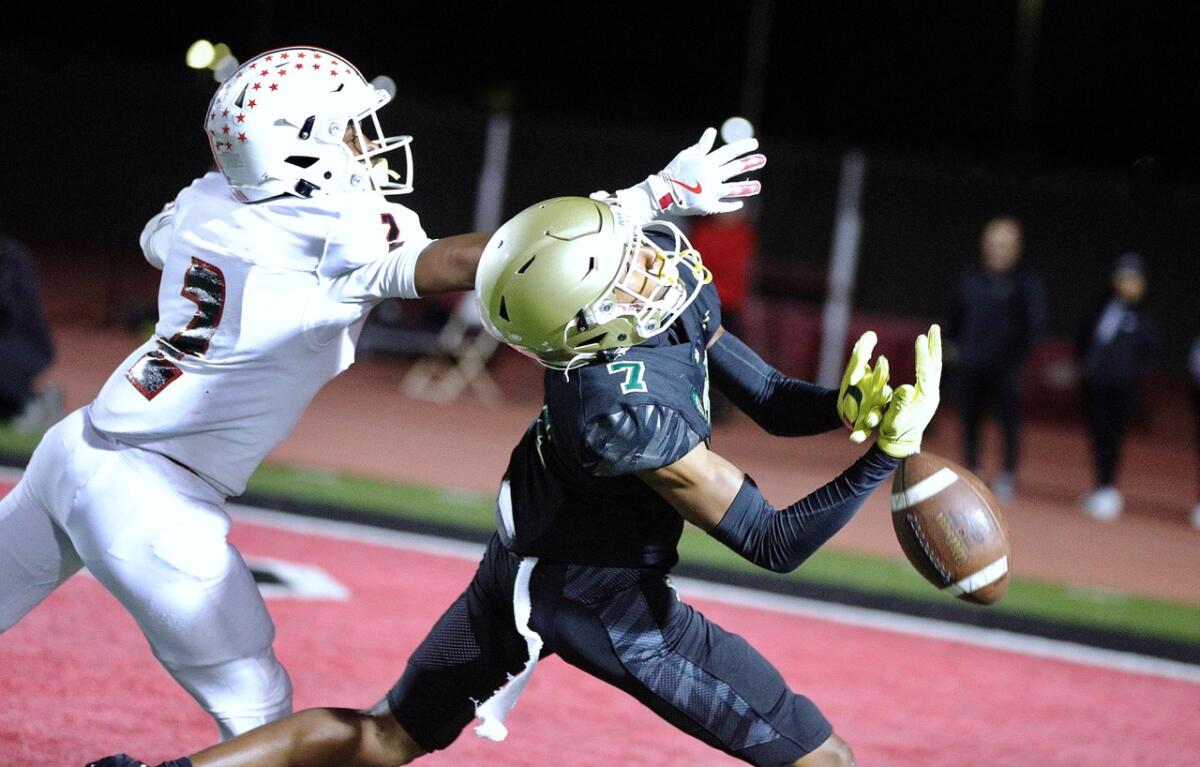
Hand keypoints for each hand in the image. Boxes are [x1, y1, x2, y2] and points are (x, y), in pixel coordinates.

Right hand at [648, 127, 766, 215]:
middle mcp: (711, 177)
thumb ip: (702, 145)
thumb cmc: (674, 172)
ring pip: (733, 189)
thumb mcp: (687, 155)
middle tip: (763, 159)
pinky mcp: (708, 206)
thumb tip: (712, 130)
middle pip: (734, 168)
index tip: (755, 144)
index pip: (729, 152)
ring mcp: (710, 193)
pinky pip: (723, 206)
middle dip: (750, 163)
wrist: (662, 194)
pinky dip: (732, 205)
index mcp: (706, 162)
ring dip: (747, 188)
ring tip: (758, 186)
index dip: (743, 147)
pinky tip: (740, 204)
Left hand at [838, 331, 891, 442]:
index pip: (882, 375)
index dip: (880, 369)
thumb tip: (871, 334)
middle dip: (883, 394)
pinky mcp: (860, 426)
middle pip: (883, 397)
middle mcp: (878, 399)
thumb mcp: (856, 365)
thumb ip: (862, 350)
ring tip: (873, 420)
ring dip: (874, 418)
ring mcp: (870, 413)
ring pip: (876, 417)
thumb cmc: (854, 383)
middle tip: (885, 392)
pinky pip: (860, 433)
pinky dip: (858, 436)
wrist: (843, 406)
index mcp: (878, 383)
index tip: (879, 360)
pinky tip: (853, 439)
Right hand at [878, 324, 941, 457]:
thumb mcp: (893, 419)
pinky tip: (928, 353)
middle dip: (934, 345)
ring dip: (934, 350)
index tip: (919, 338)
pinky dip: (930, 359)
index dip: (922, 354)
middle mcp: (932, 394)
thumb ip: (899, 404)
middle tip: (934, 327)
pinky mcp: (928, 395)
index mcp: (925, 398)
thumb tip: (906, 387)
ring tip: (932, 333)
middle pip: (935, 365)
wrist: (901, 444)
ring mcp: (932, 394)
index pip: (925, 371)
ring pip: (935, 367)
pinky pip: (931, 372)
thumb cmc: (894, 431)